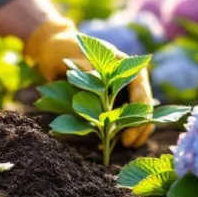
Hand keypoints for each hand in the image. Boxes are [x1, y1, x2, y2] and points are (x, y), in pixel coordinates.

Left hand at [24, 18, 154, 147]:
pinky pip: (122, 118)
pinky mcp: (111, 102)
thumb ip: (86, 70)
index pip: (140, 86)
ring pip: (137, 113)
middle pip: (143, 103)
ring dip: (135, 131)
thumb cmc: (65, 50)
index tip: (131, 127)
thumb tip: (95, 83)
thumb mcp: (74, 57)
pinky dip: (120, 131)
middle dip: (139, 125)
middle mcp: (127, 78)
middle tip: (128, 144)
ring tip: (126, 146)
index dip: (139, 108)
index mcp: (124, 63)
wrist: (54, 51)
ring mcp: (121, 90)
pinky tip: (110, 144)